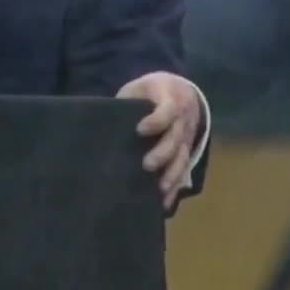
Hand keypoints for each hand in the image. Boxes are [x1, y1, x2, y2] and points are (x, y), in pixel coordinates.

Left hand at [118, 72, 202, 209]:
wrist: (181, 90)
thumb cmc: (152, 90)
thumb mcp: (139, 87)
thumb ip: (127, 101)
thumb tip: (102, 122)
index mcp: (171, 99)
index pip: (168, 110)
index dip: (156, 121)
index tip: (139, 130)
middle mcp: (183, 120)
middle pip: (176, 138)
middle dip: (163, 152)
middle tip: (146, 165)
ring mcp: (187, 137)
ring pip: (183, 157)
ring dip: (172, 174)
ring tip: (159, 189)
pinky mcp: (186, 151)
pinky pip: (183, 170)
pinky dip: (175, 186)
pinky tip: (165, 202)